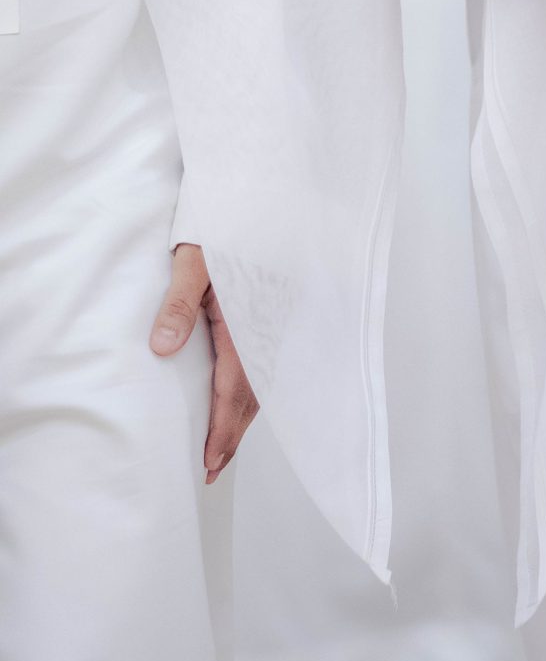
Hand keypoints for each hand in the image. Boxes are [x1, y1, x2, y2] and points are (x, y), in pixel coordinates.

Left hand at [150, 243, 257, 482]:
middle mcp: (263, 324)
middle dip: (234, 433)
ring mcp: (268, 319)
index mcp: (246, 317)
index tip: (211, 462)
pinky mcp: (266, 312)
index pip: (236, 386)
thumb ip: (178, 303)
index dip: (224, 428)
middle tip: (214, 469)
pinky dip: (249, 390)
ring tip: (223, 446)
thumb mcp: (193, 259)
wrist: (257, 192)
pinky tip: (237, 399)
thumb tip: (163, 348)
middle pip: (253, 392)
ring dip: (242, 416)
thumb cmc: (223, 222)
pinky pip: (261, 361)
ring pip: (260, 379)